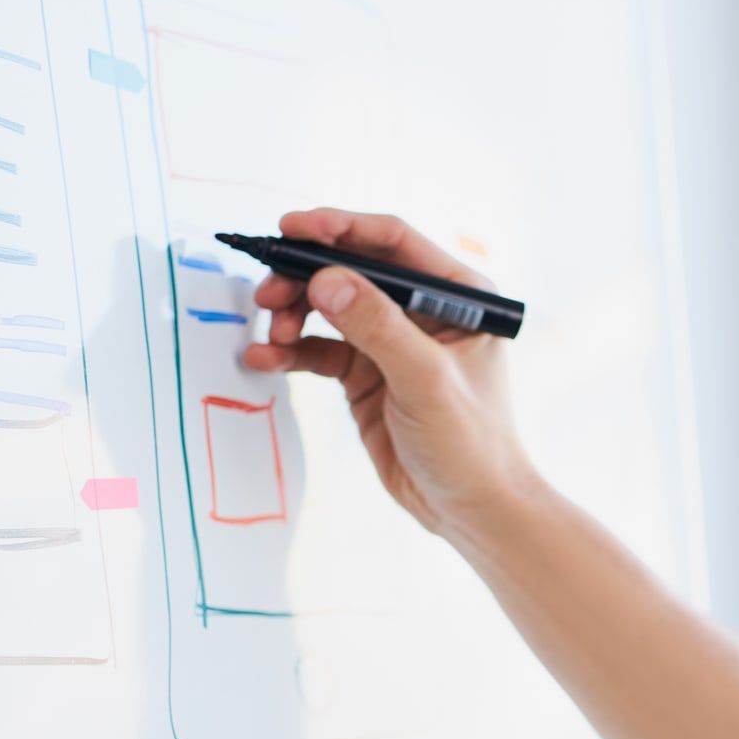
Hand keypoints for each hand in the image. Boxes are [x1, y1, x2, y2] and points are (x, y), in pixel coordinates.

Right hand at [243, 207, 537, 535]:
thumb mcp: (427, 381)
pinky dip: (291, 350)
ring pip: (330, 306)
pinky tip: (265, 358)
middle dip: (305, 274)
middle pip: (352, 268)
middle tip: (268, 291)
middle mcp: (424, 310)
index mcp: (459, 294)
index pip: (392, 242)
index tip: (293, 228)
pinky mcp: (368, 374)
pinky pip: (320, 349)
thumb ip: (378, 327)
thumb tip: (327, 280)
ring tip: (271, 332)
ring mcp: (392, 341)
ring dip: (294, 312)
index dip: (340, 228)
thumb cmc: (473, 445)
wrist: (472, 510)